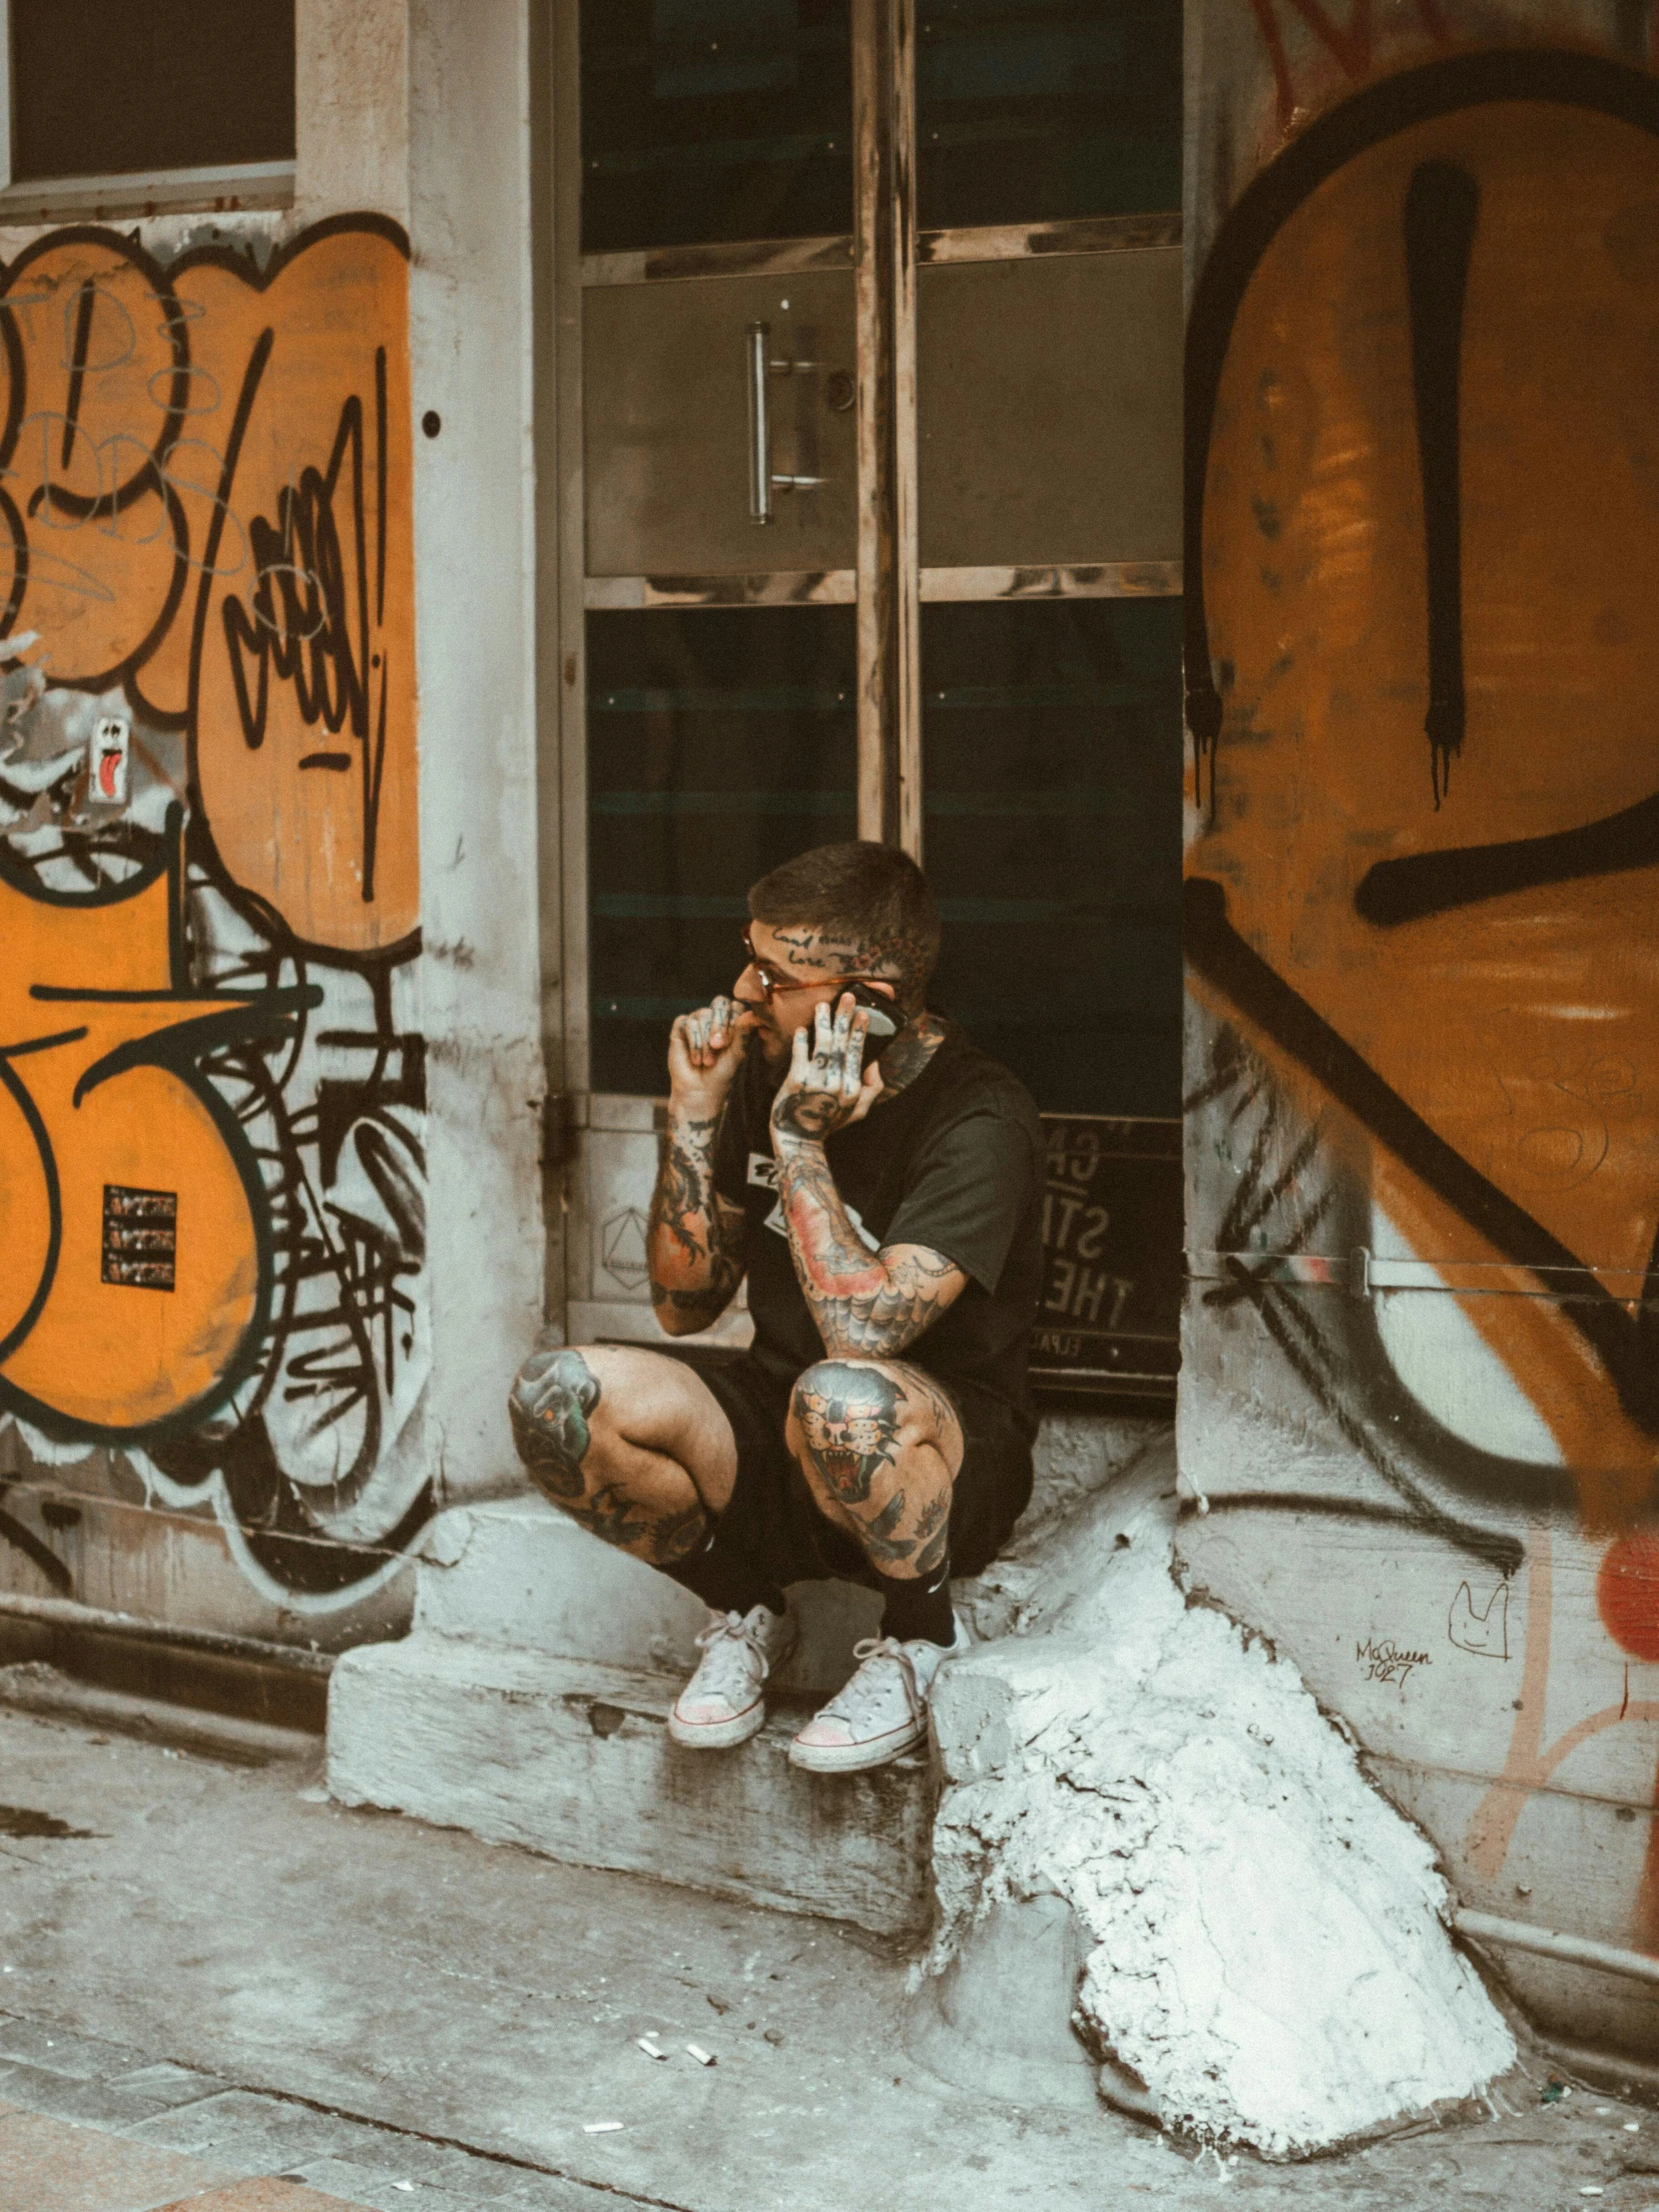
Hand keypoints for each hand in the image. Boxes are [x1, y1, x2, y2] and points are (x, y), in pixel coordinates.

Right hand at [667, 995, 753, 1112]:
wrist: (701, 1090)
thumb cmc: (723, 1073)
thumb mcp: (737, 1053)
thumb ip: (743, 1033)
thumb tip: (752, 1015)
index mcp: (732, 1021)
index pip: (736, 1005)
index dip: (734, 1021)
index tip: (732, 1042)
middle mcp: (715, 1017)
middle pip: (719, 1003)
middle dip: (720, 1025)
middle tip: (719, 1047)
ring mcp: (697, 1021)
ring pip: (702, 1015)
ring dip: (706, 1041)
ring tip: (708, 1062)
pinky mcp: (681, 1028)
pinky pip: (686, 1023)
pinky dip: (693, 1043)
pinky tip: (696, 1060)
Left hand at [770, 992, 883, 1145]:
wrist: (798, 1138)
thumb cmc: (828, 1122)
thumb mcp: (858, 1111)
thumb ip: (872, 1088)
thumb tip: (874, 1062)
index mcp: (853, 1088)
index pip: (858, 1053)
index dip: (860, 1031)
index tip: (863, 1013)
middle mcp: (836, 1083)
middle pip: (842, 1043)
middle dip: (844, 1017)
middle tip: (847, 997)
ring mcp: (815, 1082)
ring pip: (822, 1045)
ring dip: (823, 1022)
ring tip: (822, 1006)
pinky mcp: (795, 1081)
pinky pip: (800, 1054)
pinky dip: (802, 1040)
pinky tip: (803, 1029)